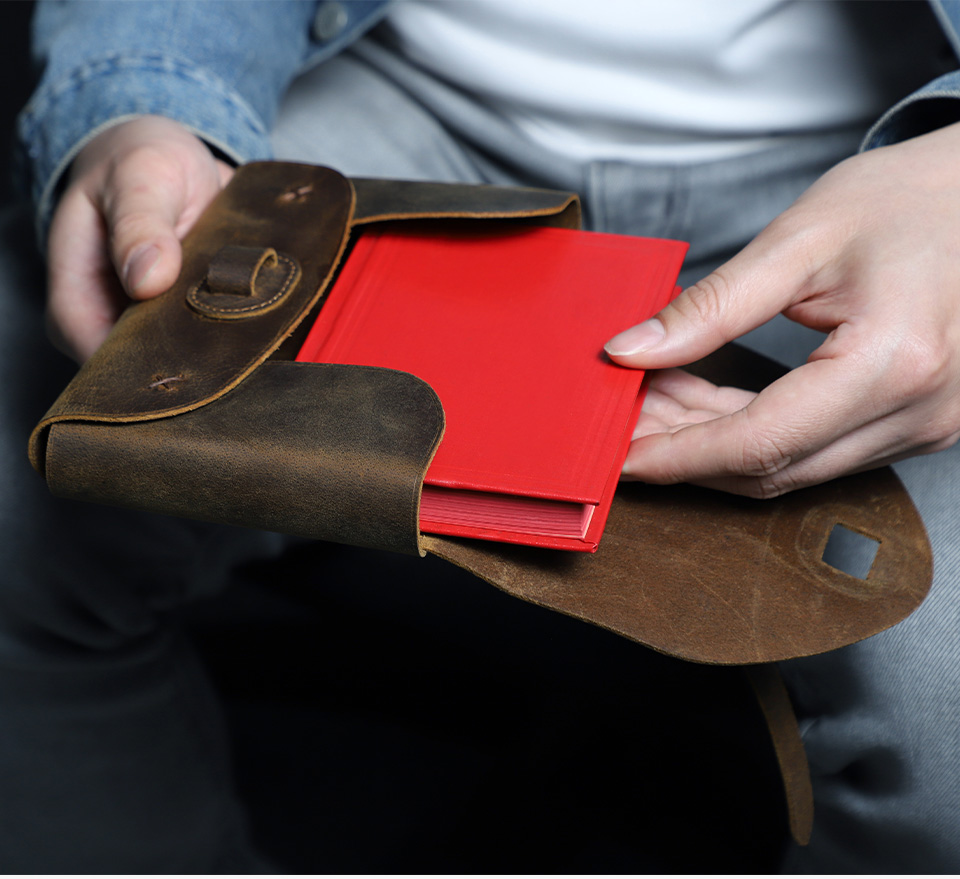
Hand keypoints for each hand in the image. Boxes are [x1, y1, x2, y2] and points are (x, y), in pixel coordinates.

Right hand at [46, 115, 232, 361]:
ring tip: (255, 316)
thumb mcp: (138, 178)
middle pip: (153, 368)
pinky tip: (263, 312)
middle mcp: (114, 324)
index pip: (105, 363)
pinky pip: (216, 338)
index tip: (197, 353)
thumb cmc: (139, 162)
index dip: (150, 367)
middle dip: (196, 357)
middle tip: (240, 329)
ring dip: (223, 342)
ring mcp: (154, 325)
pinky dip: (240, 327)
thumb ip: (139, 225)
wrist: (170, 155)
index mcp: (79, 303)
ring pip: (191, 357)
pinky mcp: (189, 319)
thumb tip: (147, 279)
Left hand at [605, 121, 959, 497]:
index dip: (680, 455)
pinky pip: (816, 450)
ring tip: (658, 399)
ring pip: (790, 466)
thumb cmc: (905, 200)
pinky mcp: (915, 423)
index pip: (760, 440)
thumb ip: (710, 307)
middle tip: (626, 416)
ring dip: (715, 443)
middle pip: (772, 466)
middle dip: (686, 450)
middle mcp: (918, 411)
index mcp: (892, 361)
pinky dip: (754, 433)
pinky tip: (706, 403)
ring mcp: (923, 425)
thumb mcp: (797, 240)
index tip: (621, 453)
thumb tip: (632, 351)